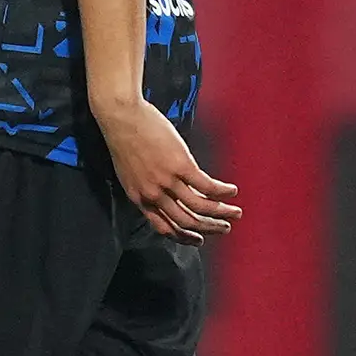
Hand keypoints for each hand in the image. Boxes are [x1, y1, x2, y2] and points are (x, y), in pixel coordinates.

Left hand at [99, 101, 241, 245]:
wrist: (120, 116)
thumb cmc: (123, 138)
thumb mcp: (129, 173)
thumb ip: (145, 187)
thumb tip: (165, 194)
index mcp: (140, 198)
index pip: (164, 227)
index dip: (184, 237)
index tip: (199, 239)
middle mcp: (154, 194)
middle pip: (186, 221)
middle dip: (208, 228)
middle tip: (224, 229)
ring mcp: (167, 181)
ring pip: (200, 207)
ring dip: (221, 212)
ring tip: (235, 213)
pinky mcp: (180, 165)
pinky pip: (206, 185)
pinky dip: (222, 191)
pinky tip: (231, 191)